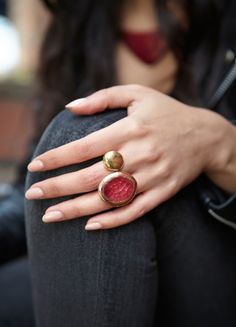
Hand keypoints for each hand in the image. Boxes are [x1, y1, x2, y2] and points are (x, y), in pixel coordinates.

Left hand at [25, 85, 232, 229]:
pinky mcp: (163, 192)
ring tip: (51, 216)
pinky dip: (113, 220)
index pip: (85, 146)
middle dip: (59, 187)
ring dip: (78, 209)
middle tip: (33, 194)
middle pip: (92, 176)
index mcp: (131, 128)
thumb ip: (102, 98)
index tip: (35, 166)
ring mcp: (153, 176)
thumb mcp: (138, 94)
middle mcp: (141, 154)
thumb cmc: (167, 113)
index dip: (58, 157)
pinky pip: (136, 211)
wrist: (206, 136)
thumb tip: (70, 107)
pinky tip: (90, 226)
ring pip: (110, 198)